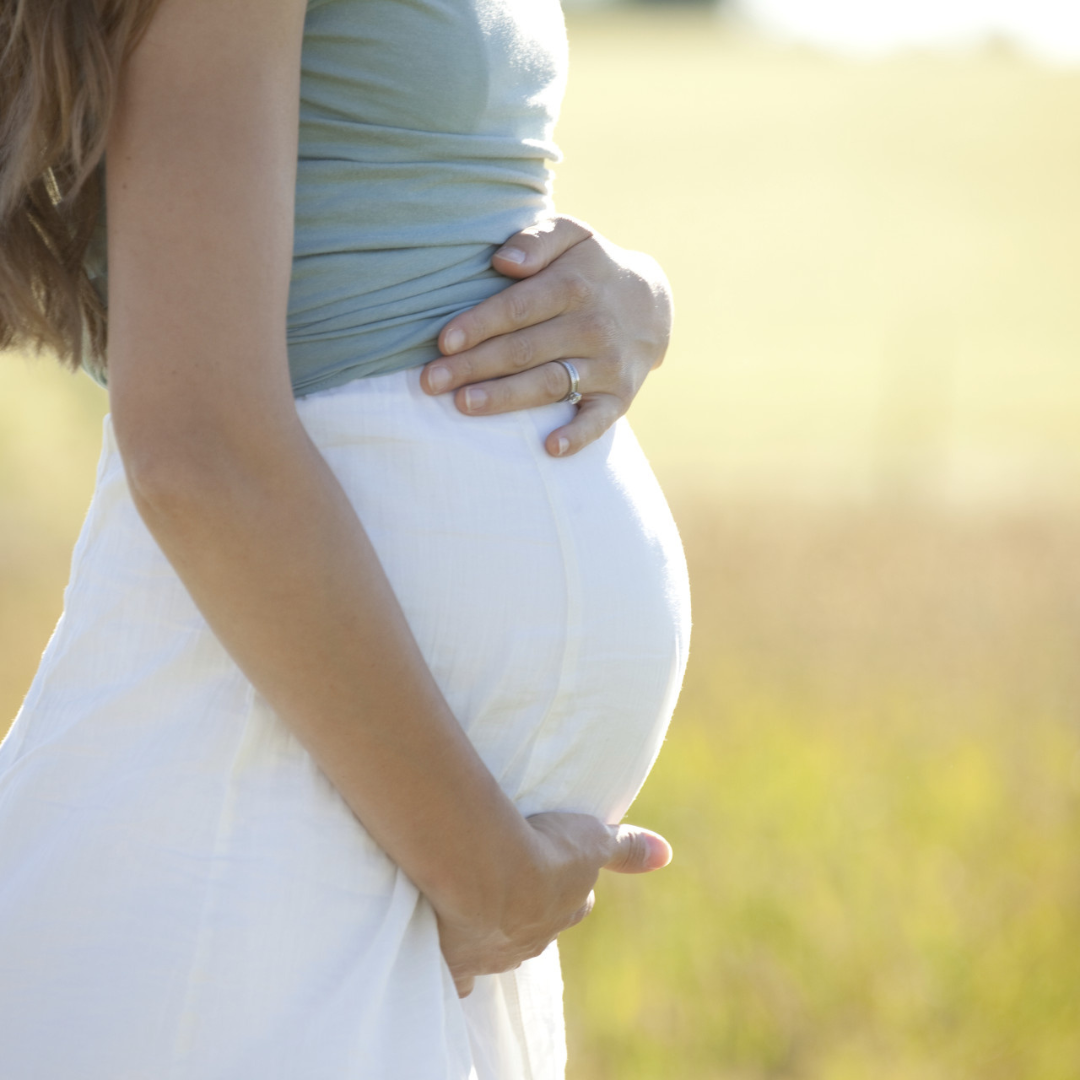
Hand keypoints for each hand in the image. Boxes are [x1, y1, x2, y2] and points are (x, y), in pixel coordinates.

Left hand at [420, 216, 672, 457]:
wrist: (651, 305)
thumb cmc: (590, 269)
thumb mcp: (573, 235)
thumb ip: (538, 238)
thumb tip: (503, 261)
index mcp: (574, 286)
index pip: (519, 308)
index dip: (480, 325)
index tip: (444, 342)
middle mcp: (592, 327)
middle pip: (525, 350)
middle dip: (475, 366)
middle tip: (431, 382)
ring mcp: (606, 366)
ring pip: (549, 384)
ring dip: (506, 398)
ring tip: (464, 404)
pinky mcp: (619, 397)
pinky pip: (598, 421)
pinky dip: (578, 436)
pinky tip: (550, 448)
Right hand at [436, 812, 671, 997]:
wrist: (487, 870)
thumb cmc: (543, 848)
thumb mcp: (592, 838)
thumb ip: (626, 849)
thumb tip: (667, 854)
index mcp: (566, 908)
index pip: (575, 903)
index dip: (566, 888)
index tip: (553, 871)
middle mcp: (537, 937)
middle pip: (540, 926)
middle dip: (531, 910)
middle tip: (513, 884)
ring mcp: (498, 953)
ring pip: (502, 946)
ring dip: (493, 927)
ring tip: (477, 903)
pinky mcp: (461, 963)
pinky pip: (462, 977)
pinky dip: (460, 969)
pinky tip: (454, 958)